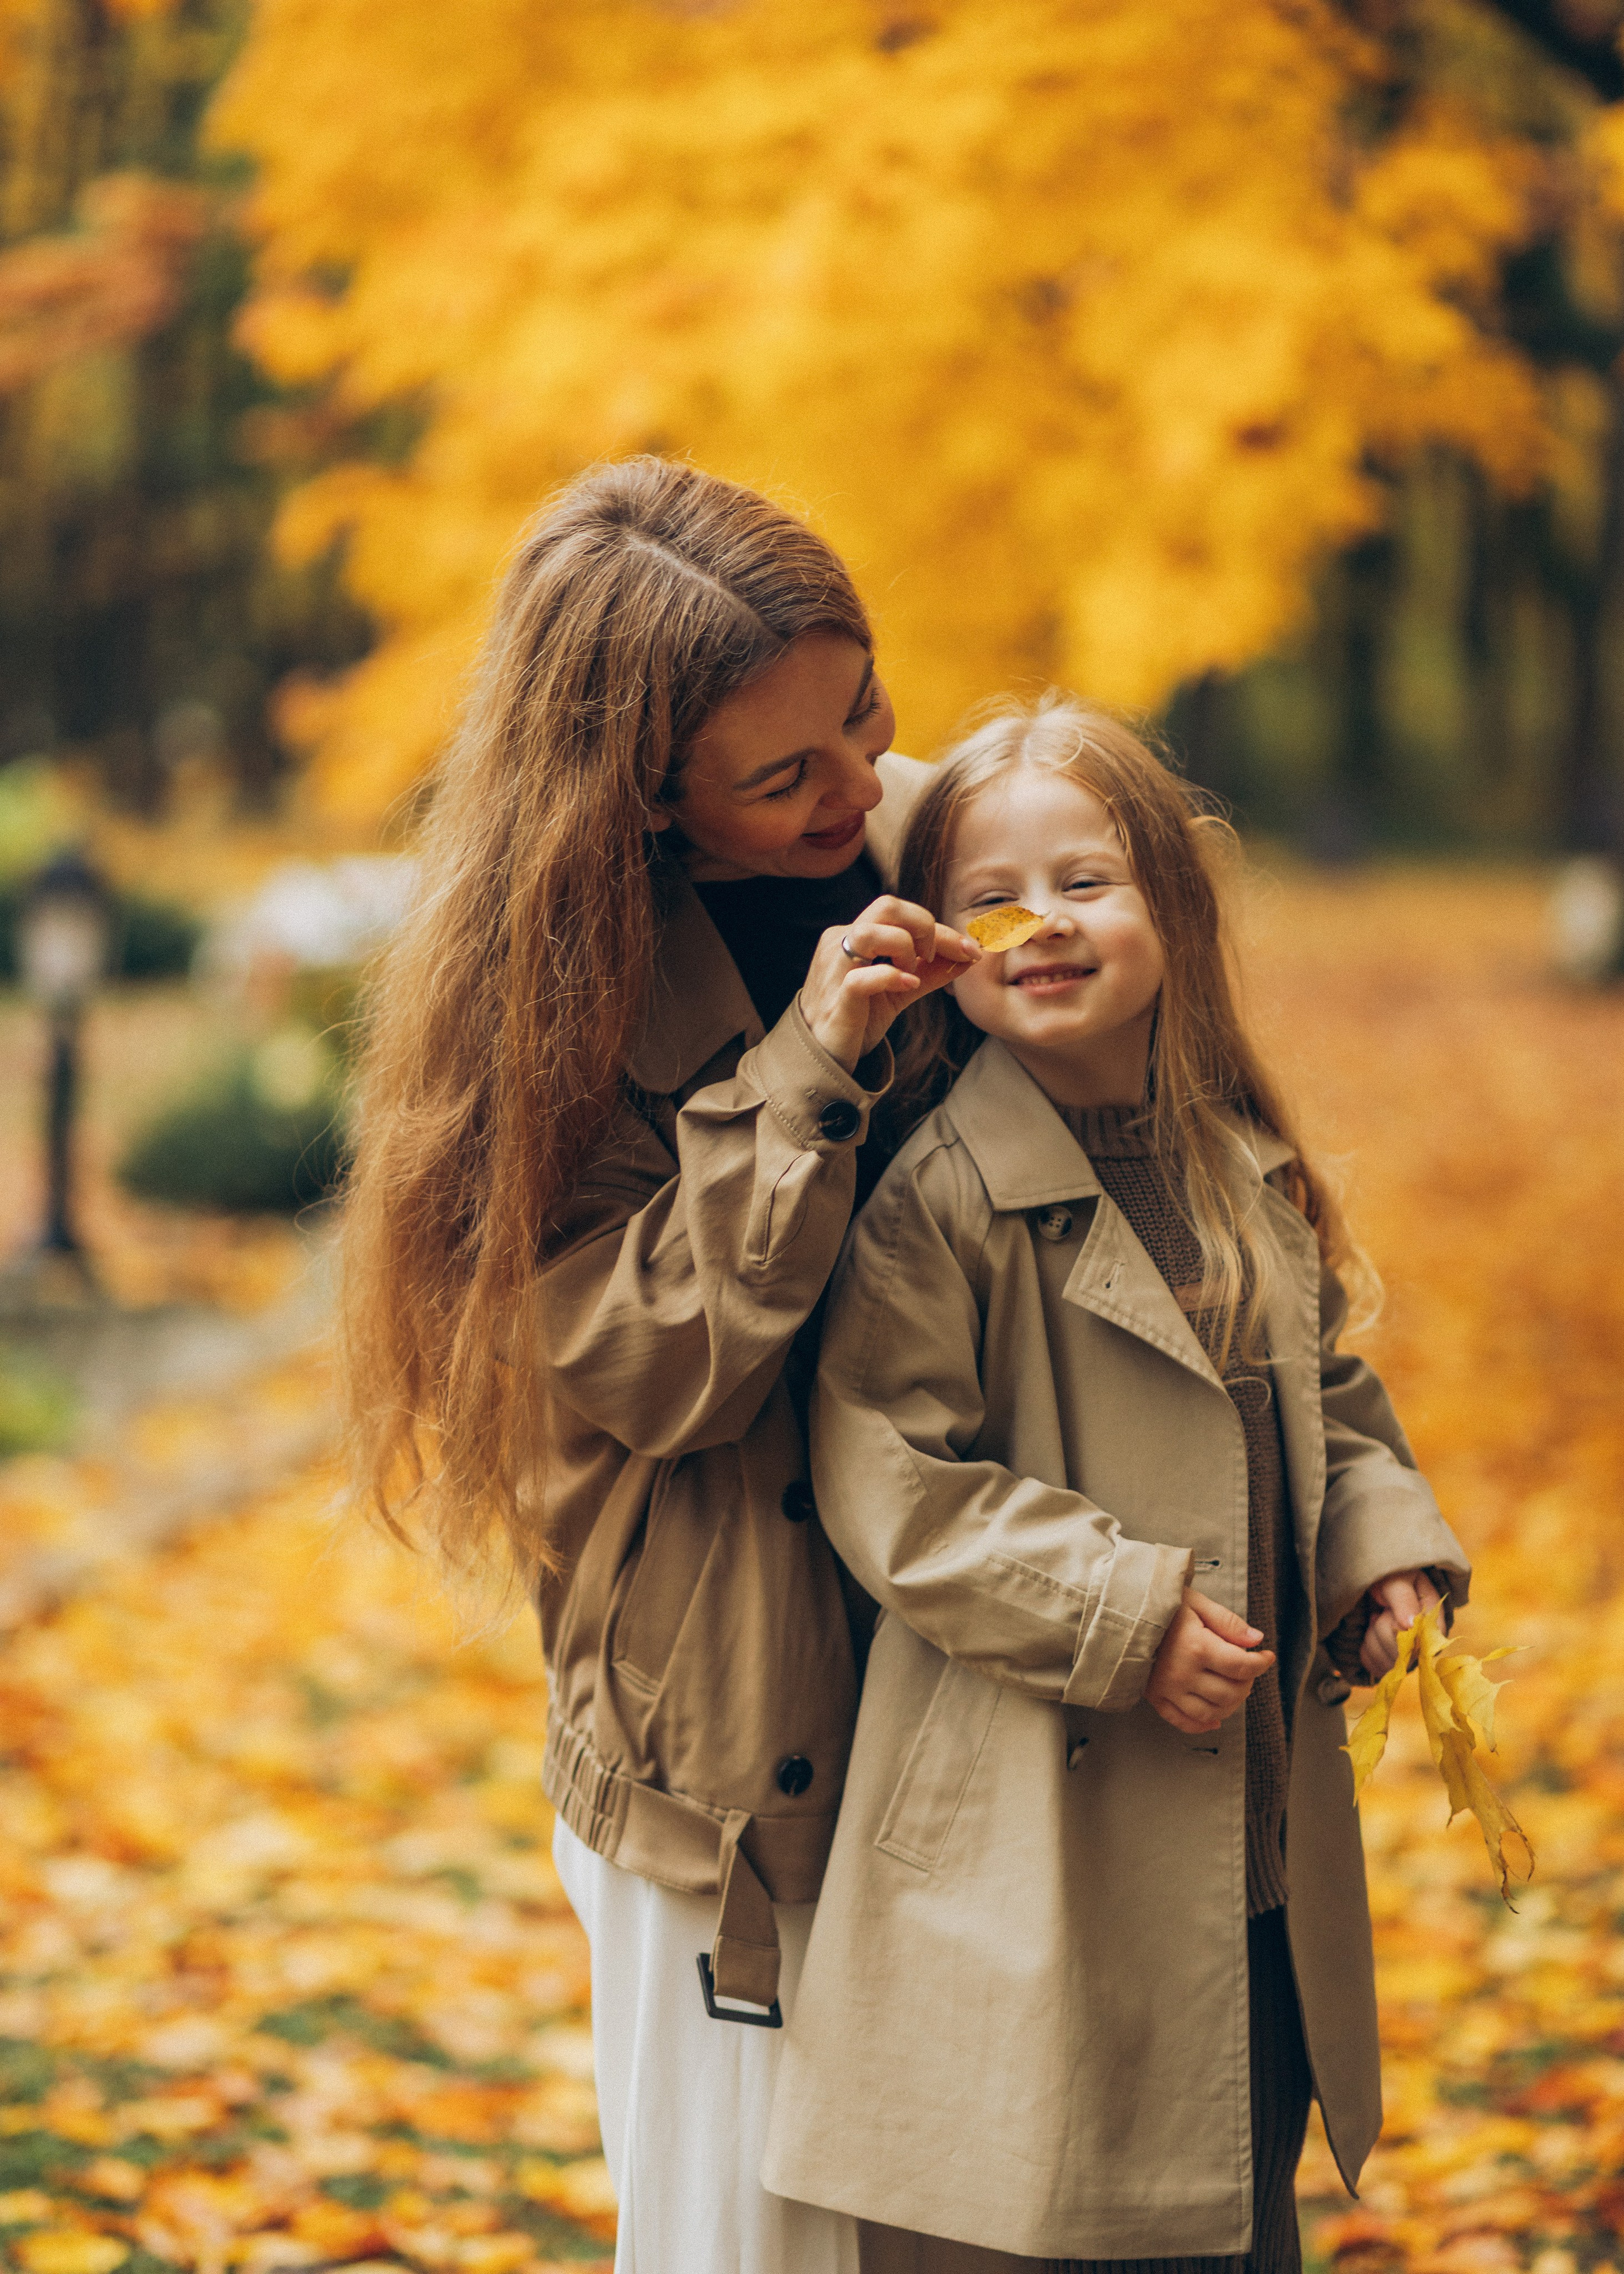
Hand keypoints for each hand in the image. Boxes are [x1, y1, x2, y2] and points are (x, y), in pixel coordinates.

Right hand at [798, 895, 978, 1071]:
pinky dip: (891, 977)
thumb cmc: (859, 1018)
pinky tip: (908, 986)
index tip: (972, 951)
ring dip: (904, 947)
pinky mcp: (836, 999)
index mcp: (854, 935)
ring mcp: (835, 969)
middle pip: (886, 906)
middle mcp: (840, 942)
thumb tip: (968, 958)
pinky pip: (860, 978)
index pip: (901, 914)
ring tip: (912, 973)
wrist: (825, 1057)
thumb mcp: (899, 990)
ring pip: (870, 932)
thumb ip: (929, 972)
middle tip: (933, 958)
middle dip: (925, 926)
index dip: (942, 930)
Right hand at [1145, 1587, 1275, 1735]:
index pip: (1242, 1666)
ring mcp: (1167, 1689)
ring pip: (1211, 1712)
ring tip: (1233, 1687)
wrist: (1117, 1612)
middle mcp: (1182, 1673)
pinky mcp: (1154, 1697)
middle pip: (1231, 1693)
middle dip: (1248, 1682)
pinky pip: (1183, 1722)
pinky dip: (1202, 1724)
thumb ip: (1228, 1622)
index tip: (1267, 1656)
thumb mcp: (1195, 1602)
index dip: (1261, 1663)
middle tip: (1247, 1669)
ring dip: (1230, 1704)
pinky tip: (1214, 1718)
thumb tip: (1257, 1639)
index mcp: (1196, 1647)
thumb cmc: (1158, 1602)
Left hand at [1359, 1568, 1441, 1680]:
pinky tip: (1370, 1633)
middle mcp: (1425, 1643)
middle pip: (1399, 1655)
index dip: (1396, 1630)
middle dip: (1380, 1630)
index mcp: (1434, 1622)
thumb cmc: (1392, 1576)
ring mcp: (1410, 1654)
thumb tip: (1410, 1626)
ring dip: (1372, 1640)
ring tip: (1377, 1618)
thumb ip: (1404, 1600)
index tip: (1387, 1611)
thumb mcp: (1397, 1579)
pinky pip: (1377, 1669)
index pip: (1418, 1643)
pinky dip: (1366, 1651)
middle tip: (1381, 1610)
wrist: (1380, 1581)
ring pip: (1387, 1665)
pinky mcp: (1394, 1661)